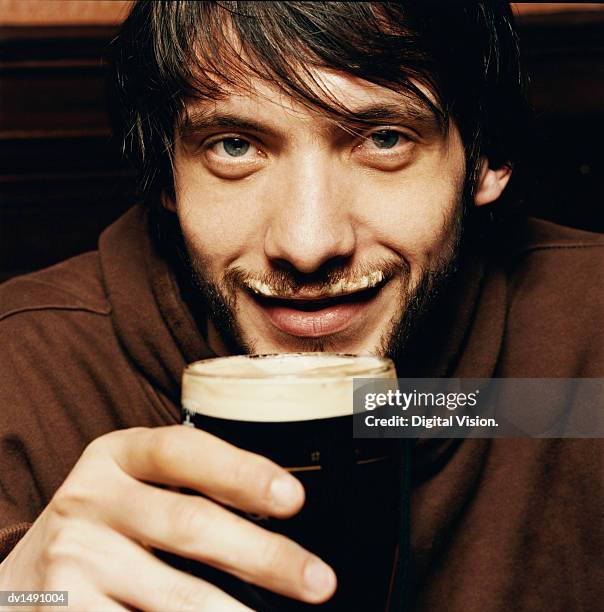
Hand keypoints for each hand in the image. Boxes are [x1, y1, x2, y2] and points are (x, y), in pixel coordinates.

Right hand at [0, 425, 336, 609]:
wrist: (21, 577)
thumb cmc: (102, 525)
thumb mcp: (131, 487)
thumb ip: (184, 488)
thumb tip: (275, 515)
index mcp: (116, 454)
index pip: (184, 451)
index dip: (242, 472)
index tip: (294, 498)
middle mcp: (91, 497)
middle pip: (190, 523)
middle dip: (264, 556)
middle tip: (318, 579)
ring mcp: (74, 557)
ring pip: (175, 595)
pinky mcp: (61, 611)